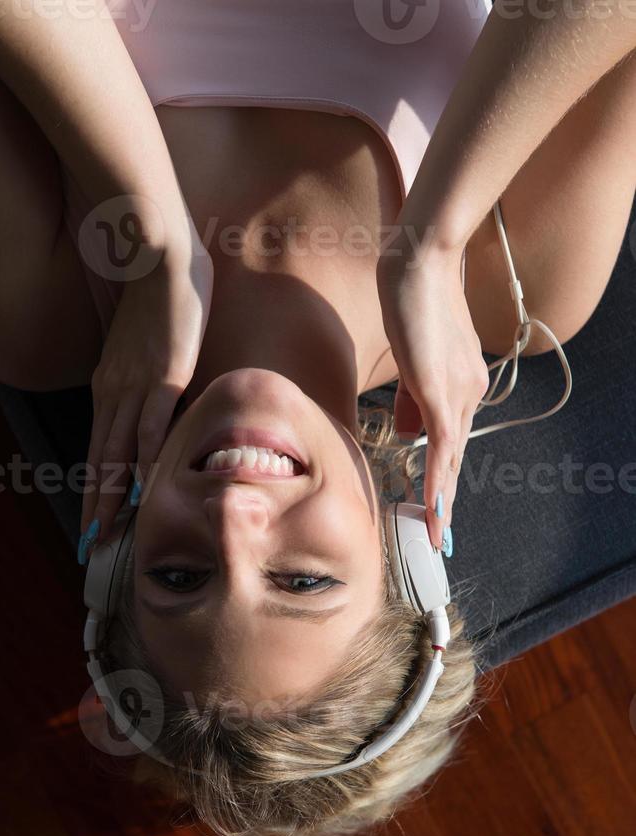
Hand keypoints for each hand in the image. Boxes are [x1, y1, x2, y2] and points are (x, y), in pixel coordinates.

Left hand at [78, 241, 213, 557]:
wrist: (154, 249)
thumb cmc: (158, 286)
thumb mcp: (148, 338)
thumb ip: (153, 367)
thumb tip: (165, 389)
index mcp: (110, 381)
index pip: (100, 443)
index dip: (96, 483)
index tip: (93, 516)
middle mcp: (115, 388)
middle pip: (101, 456)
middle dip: (95, 503)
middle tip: (90, 543)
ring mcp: (137, 383)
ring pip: (119, 451)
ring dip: (112, 495)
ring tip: (108, 532)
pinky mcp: (165, 375)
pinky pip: (153, 426)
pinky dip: (147, 461)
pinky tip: (147, 489)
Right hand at [376, 250, 488, 553]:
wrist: (420, 262)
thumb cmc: (411, 298)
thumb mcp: (412, 356)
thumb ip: (411, 397)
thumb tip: (407, 434)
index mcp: (462, 383)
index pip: (451, 439)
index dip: (443, 474)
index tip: (436, 504)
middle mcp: (468, 392)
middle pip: (456, 456)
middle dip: (446, 497)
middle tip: (438, 533)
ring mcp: (458, 392)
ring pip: (451, 458)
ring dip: (441, 498)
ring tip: (435, 531)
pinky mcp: (440, 391)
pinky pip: (441, 446)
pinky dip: (436, 479)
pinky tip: (432, 505)